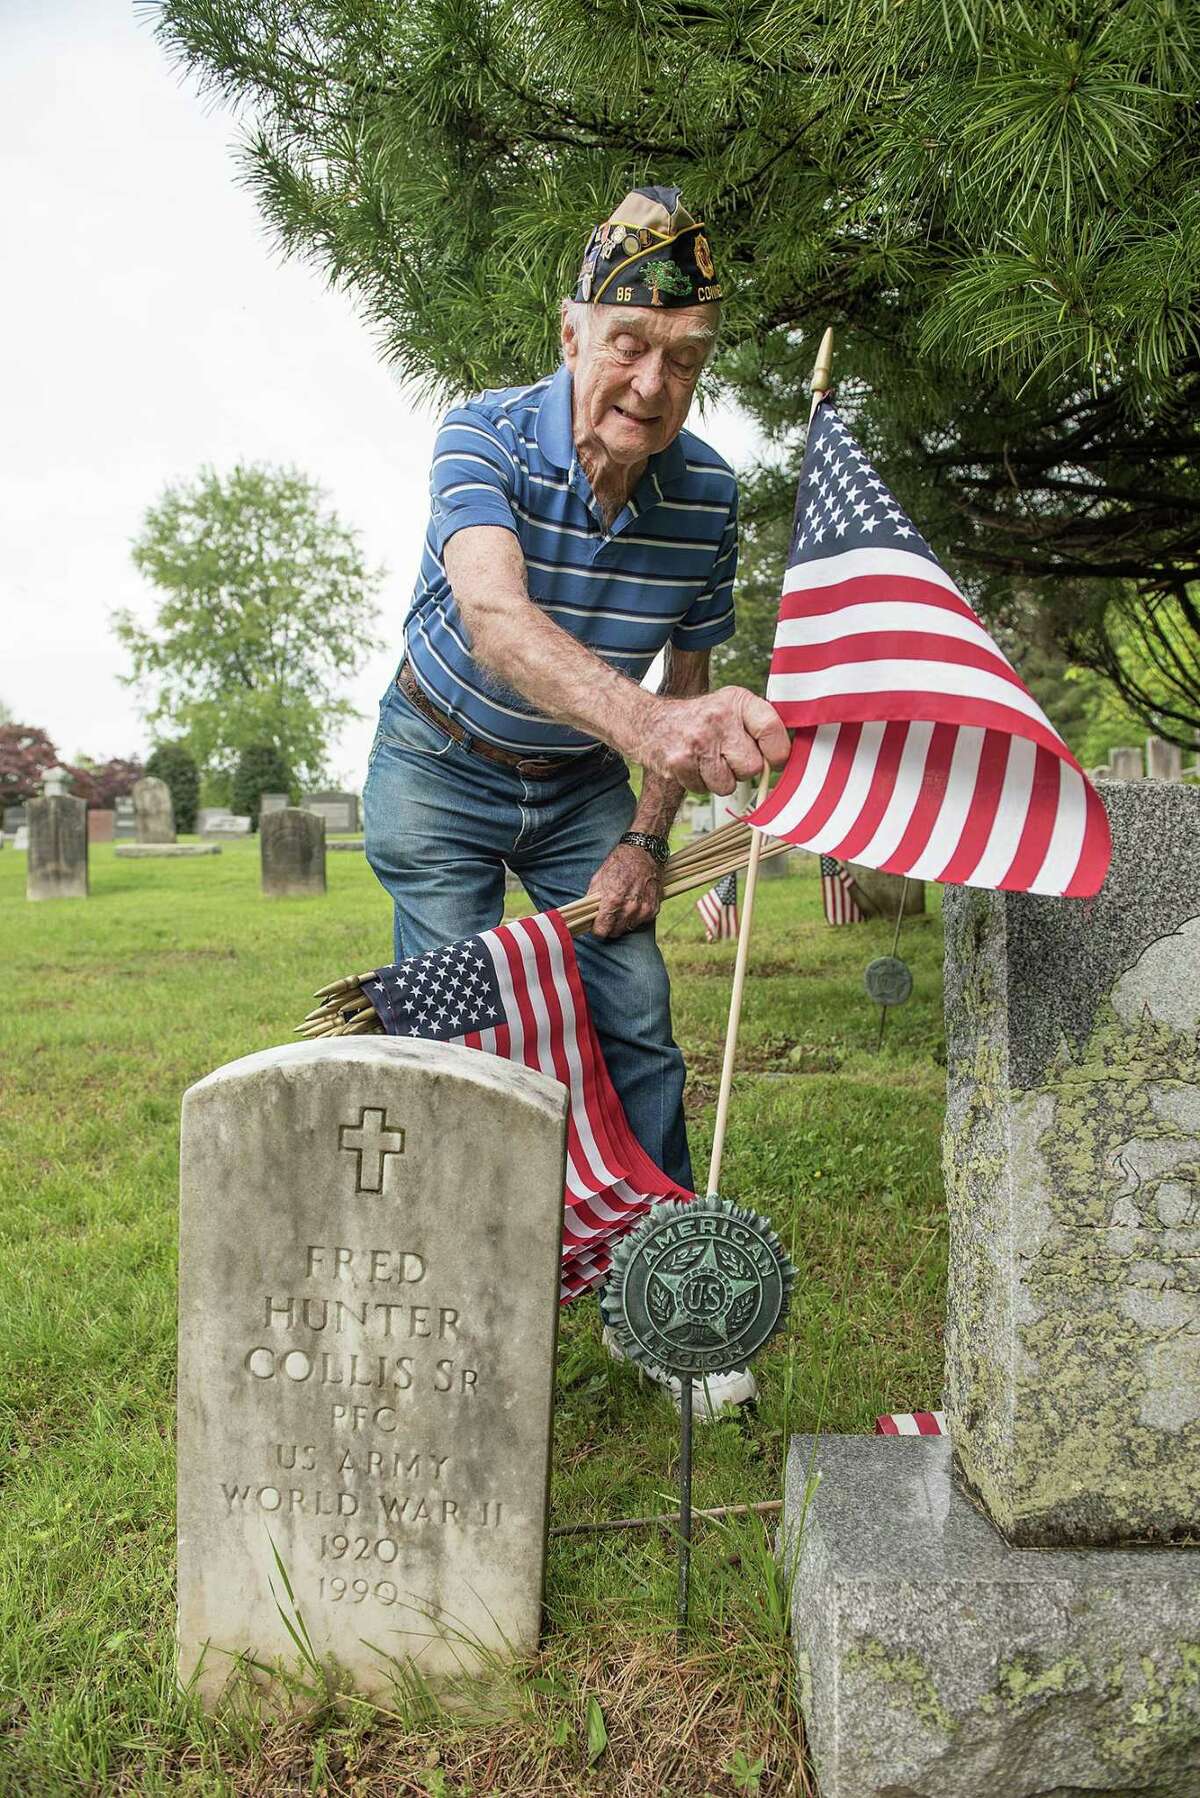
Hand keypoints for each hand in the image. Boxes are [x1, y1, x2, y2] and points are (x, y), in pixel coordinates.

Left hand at [585, 843, 664, 939]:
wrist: (644, 851)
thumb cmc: (620, 862)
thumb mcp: (599, 877)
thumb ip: (592, 899)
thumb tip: (587, 914)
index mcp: (613, 900)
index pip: (602, 931)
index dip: (597, 929)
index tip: (597, 924)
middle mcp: (630, 908)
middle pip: (615, 932)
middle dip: (610, 926)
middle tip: (608, 914)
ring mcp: (644, 909)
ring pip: (628, 928)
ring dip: (623, 922)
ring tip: (621, 907)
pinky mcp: (654, 909)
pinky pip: (641, 922)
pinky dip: (635, 917)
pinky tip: (633, 904)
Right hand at [635, 688, 789, 794]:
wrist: (650, 721)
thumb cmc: (701, 719)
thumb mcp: (731, 708)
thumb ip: (760, 728)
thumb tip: (784, 762)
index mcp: (737, 702)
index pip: (772, 729)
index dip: (778, 753)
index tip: (775, 759)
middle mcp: (718, 718)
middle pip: (751, 767)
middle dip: (742, 770)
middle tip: (728, 756)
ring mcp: (697, 741)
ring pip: (728, 785)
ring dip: (721, 780)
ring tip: (709, 760)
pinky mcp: (679, 762)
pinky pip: (704, 790)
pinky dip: (700, 783)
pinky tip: (693, 765)